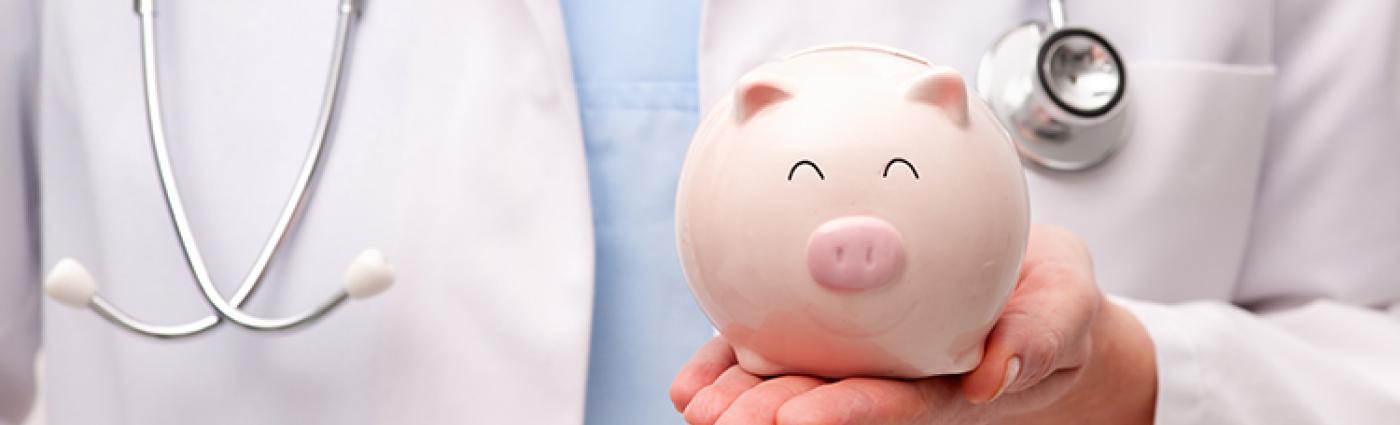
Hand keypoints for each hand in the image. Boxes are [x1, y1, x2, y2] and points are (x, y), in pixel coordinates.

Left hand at [669, 224, 1156, 423]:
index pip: (892, 405)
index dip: (845, 414)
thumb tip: (994, 376)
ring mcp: (860, 362)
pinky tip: (689, 384)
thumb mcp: (1066, 307)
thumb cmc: (1052, 298)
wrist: (1031, 288)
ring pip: (792, 385)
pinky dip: (731, 366)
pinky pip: (776, 353)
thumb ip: (1039, 337)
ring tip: (695, 406)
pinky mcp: (833, 335)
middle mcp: (894, 381)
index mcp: (947, 384)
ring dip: (740, 400)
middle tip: (721, 420)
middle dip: (773, 415)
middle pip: (828, 404)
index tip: (797, 418)